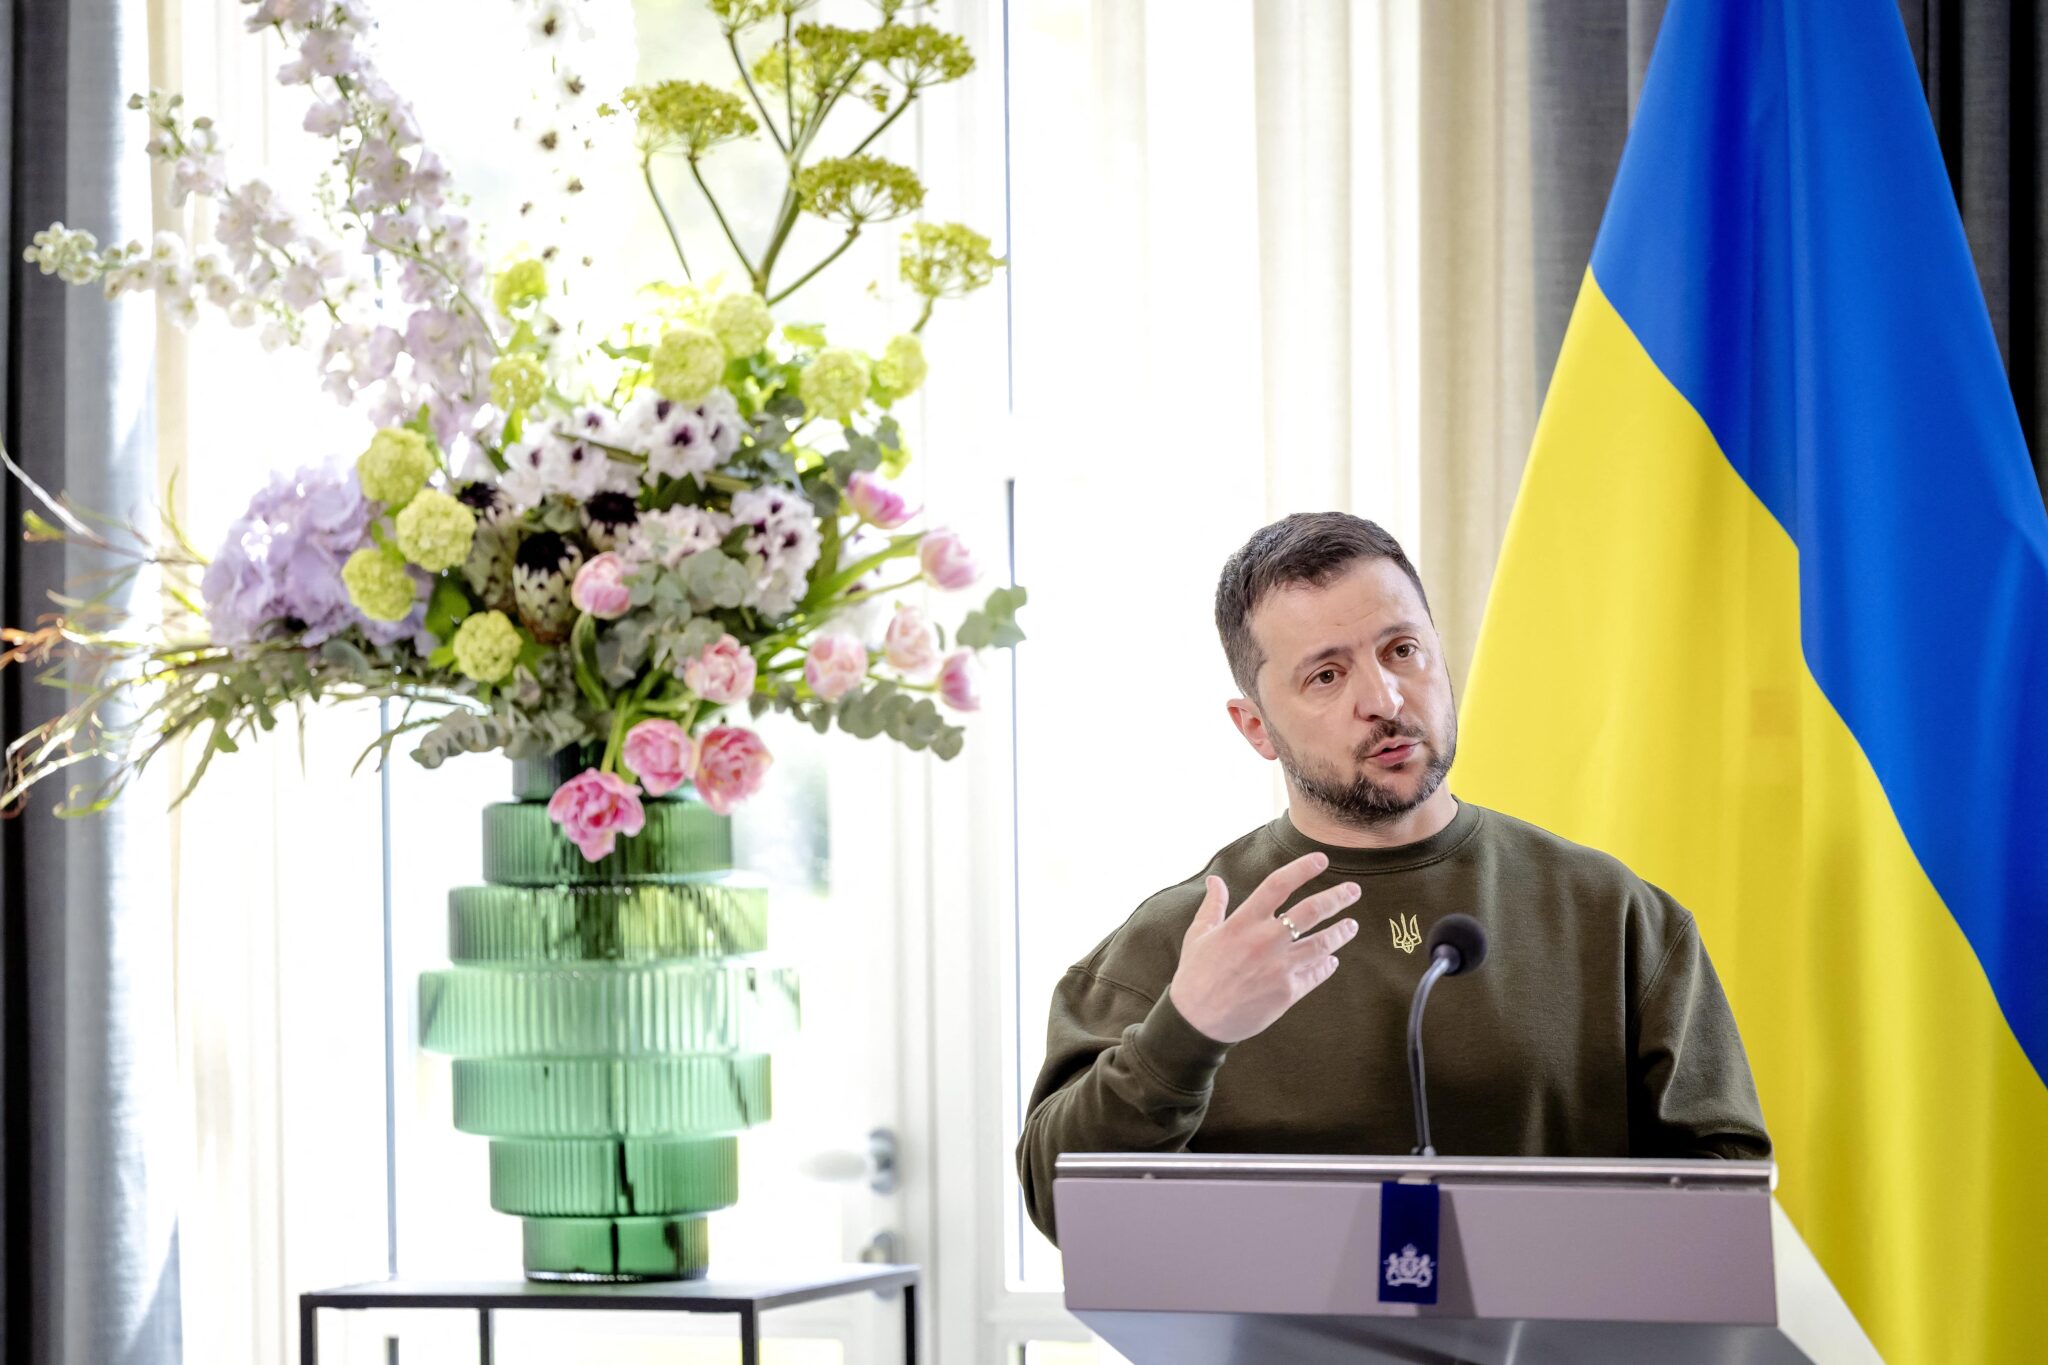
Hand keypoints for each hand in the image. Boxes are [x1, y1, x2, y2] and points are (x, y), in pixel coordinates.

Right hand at [1167, 851, 1360, 1044]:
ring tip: (1352, 926)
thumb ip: (1213, 906)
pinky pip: (1315, 974)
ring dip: (1341, 933)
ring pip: (1321, 944)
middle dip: (1337, 898)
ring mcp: (1279, 969)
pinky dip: (1326, 966)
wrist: (1198, 1022)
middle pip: (1311, 912)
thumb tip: (1215, 880)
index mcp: (1242, 923)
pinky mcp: (1287, 993)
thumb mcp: (1199, 935)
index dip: (1302, 869)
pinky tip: (1332, 960)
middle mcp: (1265, 942)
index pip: (1278, 886)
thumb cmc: (1195, 975)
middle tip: (1354, 891)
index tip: (1321, 860)